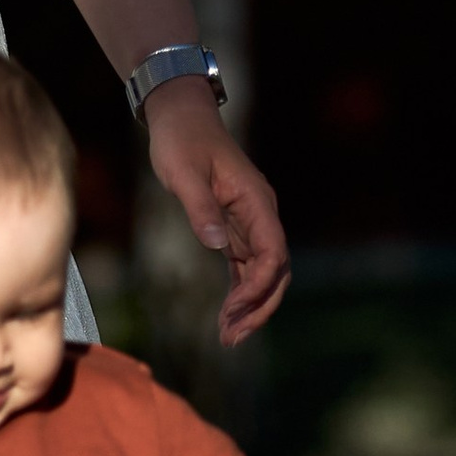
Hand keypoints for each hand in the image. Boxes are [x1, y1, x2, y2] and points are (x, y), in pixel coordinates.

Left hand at [144, 78, 291, 342]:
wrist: (180, 116)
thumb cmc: (181, 140)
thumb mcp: (184, 173)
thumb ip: (201, 209)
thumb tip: (216, 245)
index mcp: (256, 202)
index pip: (274, 254)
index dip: (259, 287)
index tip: (233, 310)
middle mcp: (260, 215)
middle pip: (276, 272)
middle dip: (259, 308)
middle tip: (232, 339)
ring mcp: (249, 223)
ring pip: (262, 274)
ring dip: (249, 306)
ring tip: (228, 337)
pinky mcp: (233, 227)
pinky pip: (245, 267)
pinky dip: (238, 292)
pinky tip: (226, 316)